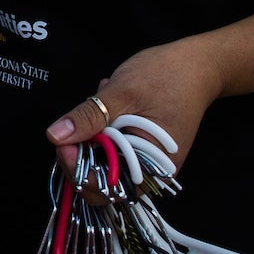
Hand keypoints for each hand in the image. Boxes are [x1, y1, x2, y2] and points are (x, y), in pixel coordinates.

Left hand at [44, 35, 222, 169]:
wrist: (198, 65)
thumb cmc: (166, 77)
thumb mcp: (122, 93)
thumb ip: (89, 117)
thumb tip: (54, 136)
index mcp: (150, 167)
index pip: (101, 188)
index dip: (76, 168)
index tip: (63, 142)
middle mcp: (149, 172)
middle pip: (98, 178)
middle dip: (84, 147)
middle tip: (82, 115)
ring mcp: (145, 161)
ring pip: (102, 161)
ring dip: (94, 133)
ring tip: (105, 98)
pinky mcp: (141, 148)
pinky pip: (113, 148)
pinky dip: (105, 127)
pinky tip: (112, 102)